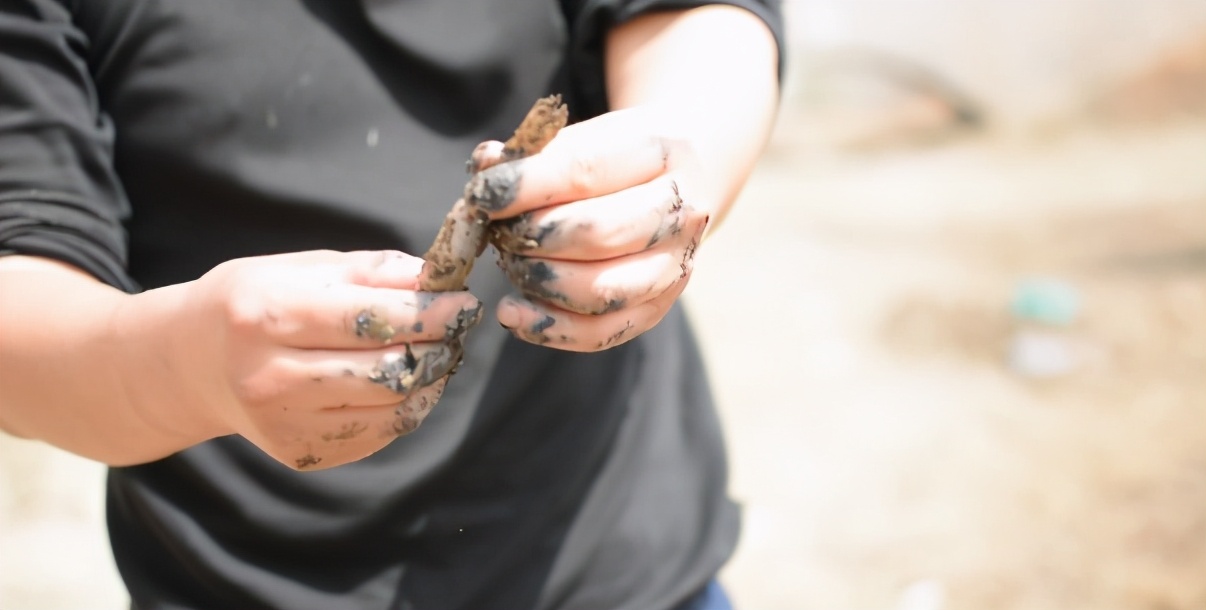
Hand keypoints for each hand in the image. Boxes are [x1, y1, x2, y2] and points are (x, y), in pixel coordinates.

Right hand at [150, 250, 480, 469]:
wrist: (193, 364)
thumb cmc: (256, 302)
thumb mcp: (301, 267)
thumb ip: (371, 271)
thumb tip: (437, 278)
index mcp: (268, 315)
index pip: (371, 319)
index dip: (429, 312)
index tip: (465, 302)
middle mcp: (270, 377)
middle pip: (387, 370)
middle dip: (438, 346)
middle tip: (458, 326)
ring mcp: (284, 424)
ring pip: (391, 407)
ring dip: (431, 378)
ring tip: (437, 351)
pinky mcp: (300, 455)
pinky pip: (379, 433)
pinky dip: (407, 406)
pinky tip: (407, 381)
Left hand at [465, 109, 709, 351]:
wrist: (685, 176)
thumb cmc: (621, 155)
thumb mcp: (585, 135)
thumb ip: (533, 151)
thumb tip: (486, 164)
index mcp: (665, 152)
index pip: (587, 170)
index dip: (526, 185)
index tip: (482, 193)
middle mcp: (683, 213)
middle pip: (598, 234)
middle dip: (532, 236)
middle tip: (499, 231)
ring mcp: (676, 266)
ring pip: (601, 290)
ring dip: (538, 280)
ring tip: (509, 263)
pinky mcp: (659, 308)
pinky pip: (602, 333)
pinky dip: (550, 329)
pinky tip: (512, 312)